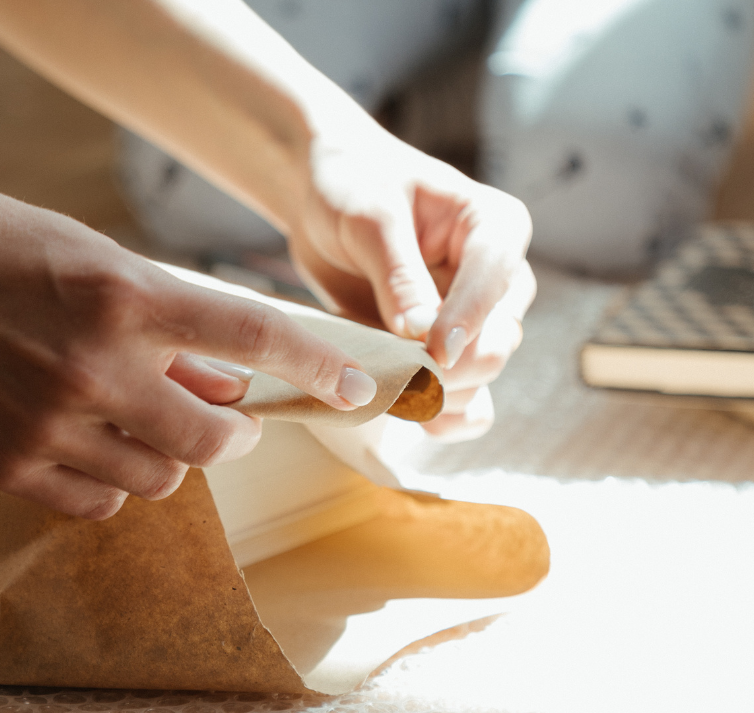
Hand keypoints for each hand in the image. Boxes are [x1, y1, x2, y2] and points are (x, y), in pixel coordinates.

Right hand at [0, 178, 376, 518]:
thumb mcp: (93, 256)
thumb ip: (167, 324)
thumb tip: (226, 384)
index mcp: (122, 295)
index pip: (249, 336)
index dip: (314, 365)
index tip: (354, 386)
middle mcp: (93, 366)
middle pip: (212, 441)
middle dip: (236, 435)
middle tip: (230, 421)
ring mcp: (47, 423)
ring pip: (159, 480)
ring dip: (169, 456)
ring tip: (137, 419)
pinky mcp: (7, 464)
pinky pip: (97, 503)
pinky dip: (112, 480)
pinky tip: (93, 444)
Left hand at [287, 126, 534, 440]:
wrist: (323, 199)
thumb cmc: (353, 186)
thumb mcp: (371, 217)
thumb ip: (398, 274)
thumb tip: (421, 336)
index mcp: (495, 228)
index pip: (497, 282)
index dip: (466, 321)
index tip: (432, 351)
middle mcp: (497, 280)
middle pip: (498, 343)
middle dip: (451, 369)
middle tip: (399, 379)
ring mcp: (473, 320)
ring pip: (480, 378)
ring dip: (439, 396)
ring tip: (390, 395)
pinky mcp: (442, 351)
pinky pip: (462, 398)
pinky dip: (440, 415)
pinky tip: (410, 417)